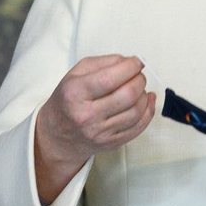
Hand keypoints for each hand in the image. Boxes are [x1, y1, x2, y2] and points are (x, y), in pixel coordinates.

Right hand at [34, 55, 155, 202]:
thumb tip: (130, 61)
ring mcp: (100, 132)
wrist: (58, 135)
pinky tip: (147, 101)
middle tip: (138, 74)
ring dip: (144, 95)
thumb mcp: (76, 74)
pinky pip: (138, 127)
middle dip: (140, 80)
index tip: (137, 61)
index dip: (130, 67)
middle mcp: (87, 115)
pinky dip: (148, 112)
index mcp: (75, 93)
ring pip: (136, 111)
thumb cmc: (68, 100)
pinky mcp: (111, 143)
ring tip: (138, 88)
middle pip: (127, 95)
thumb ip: (103, 62)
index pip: (110, 78)